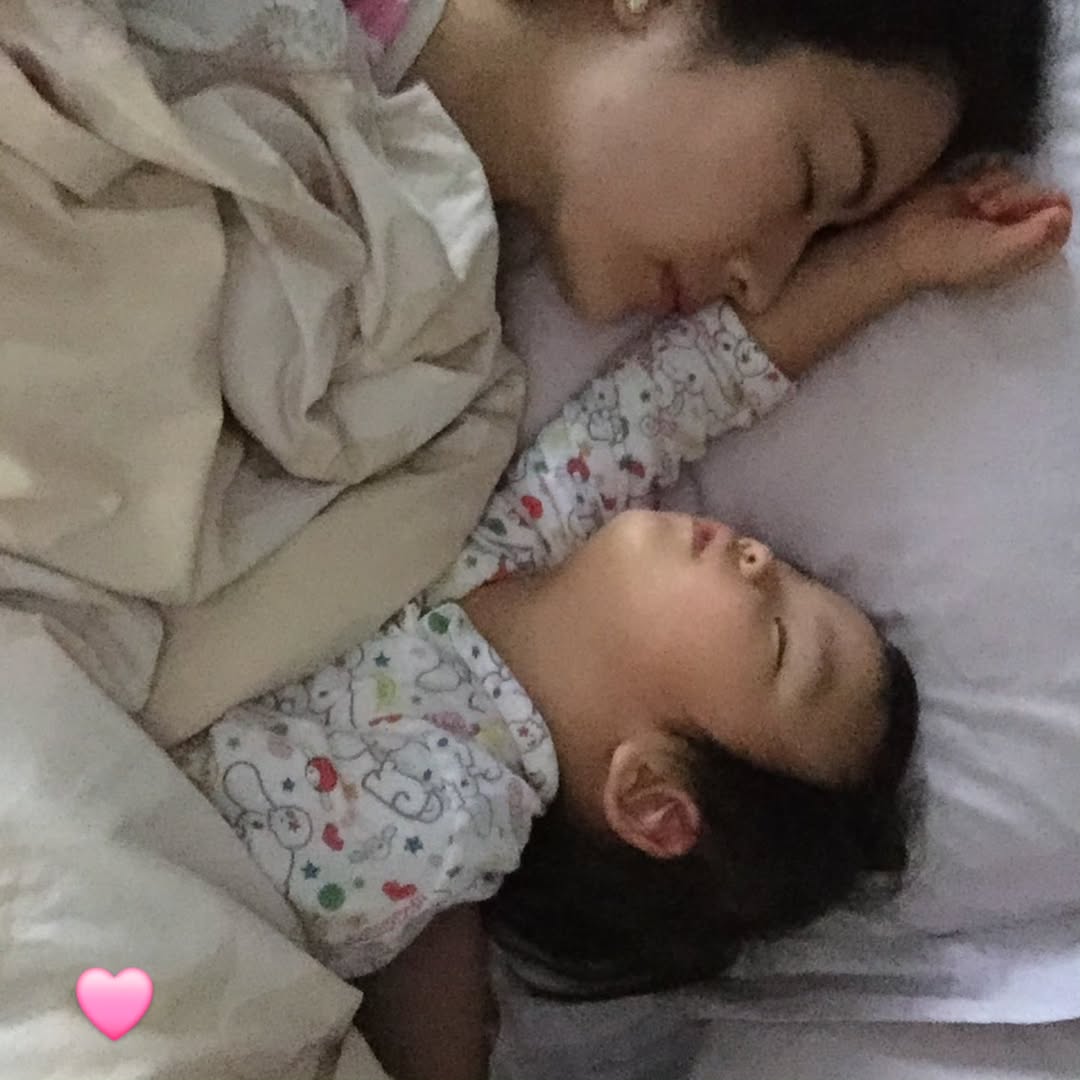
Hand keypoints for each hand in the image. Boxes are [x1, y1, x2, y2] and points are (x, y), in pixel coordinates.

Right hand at [875, 167, 1072, 291]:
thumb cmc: (950, 256)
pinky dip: (987, 177)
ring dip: (999, 187)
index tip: (1033, 210)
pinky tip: (967, 192)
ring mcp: (998, 209)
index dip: (1051, 211)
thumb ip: (1033, 237)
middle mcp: (1015, 230)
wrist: (904, 243)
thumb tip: (1064, 212)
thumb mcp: (996, 253)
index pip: (1060, 224)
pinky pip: (1001, 171)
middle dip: (1018, 197)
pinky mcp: (980, 190)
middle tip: (989, 209)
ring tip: (972, 202)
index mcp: (1023, 252)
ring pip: (1022, 181)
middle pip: (1043, 198)